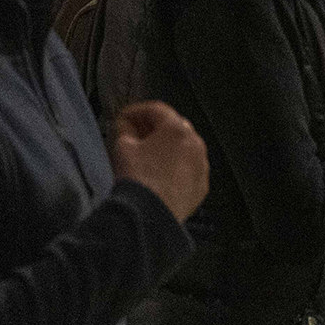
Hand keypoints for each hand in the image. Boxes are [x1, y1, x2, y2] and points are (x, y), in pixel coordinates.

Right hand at [110, 101, 210, 220]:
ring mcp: (202, 166)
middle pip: (174, 126)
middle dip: (154, 127)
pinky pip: (189, 169)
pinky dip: (177, 167)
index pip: (156, 109)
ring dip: (168, 147)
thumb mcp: (123, 147)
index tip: (124, 118)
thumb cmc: (138, 178)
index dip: (136, 111)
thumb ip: (125, 130)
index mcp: (177, 130)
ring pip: (185, 148)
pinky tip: (161, 174)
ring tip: (148, 155)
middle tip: (135, 133)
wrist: (150, 215)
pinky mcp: (201, 186)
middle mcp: (195, 144)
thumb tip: (126, 126)